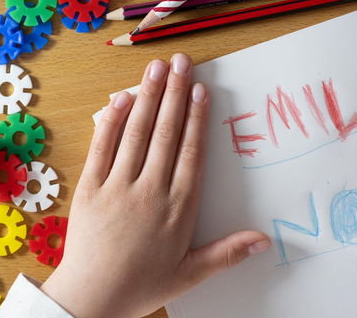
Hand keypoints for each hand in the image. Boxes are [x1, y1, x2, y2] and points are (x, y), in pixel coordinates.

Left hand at [42, 54, 270, 317]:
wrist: (90, 300)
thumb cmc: (142, 284)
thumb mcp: (191, 273)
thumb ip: (228, 253)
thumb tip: (265, 241)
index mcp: (178, 207)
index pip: (191, 152)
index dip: (196, 118)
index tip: (201, 90)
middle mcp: (150, 190)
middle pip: (166, 133)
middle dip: (175, 93)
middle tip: (182, 63)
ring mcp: (118, 187)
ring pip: (137, 133)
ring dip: (148, 97)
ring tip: (156, 68)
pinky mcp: (90, 189)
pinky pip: (102, 148)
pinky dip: (112, 121)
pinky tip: (121, 98)